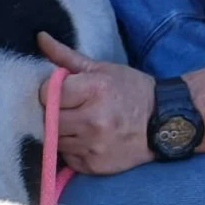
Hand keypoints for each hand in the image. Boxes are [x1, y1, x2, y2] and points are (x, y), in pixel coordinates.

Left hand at [37, 32, 155, 174]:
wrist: (164, 123)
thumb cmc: (130, 91)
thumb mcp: (102, 69)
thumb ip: (66, 57)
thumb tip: (40, 37)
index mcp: (95, 90)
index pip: (48, 94)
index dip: (50, 92)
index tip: (63, 92)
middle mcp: (93, 120)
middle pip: (48, 120)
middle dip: (54, 114)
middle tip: (70, 110)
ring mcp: (94, 146)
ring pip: (56, 141)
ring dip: (62, 133)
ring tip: (80, 124)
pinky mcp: (94, 166)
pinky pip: (68, 158)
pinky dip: (73, 150)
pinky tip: (88, 140)